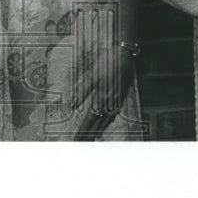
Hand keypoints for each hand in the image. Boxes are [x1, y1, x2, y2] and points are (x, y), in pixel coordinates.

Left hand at [70, 20, 135, 139]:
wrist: (124, 54)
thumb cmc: (106, 62)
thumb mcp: (92, 75)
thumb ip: (82, 91)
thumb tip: (73, 106)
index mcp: (101, 98)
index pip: (89, 120)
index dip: (82, 130)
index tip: (76, 139)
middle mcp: (110, 102)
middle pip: (98, 123)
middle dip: (89, 134)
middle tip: (82, 143)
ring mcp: (117, 100)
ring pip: (107, 120)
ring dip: (99, 130)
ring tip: (92, 138)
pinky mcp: (121, 95)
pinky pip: (114, 113)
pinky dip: (108, 121)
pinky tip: (106, 122)